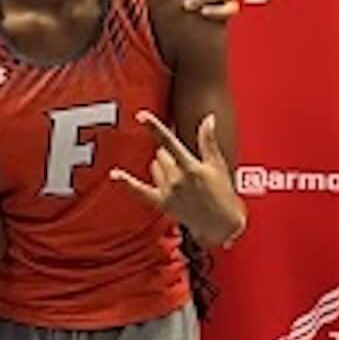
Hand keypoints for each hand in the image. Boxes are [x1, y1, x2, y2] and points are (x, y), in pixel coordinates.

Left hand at [111, 110, 245, 244]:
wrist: (221, 224)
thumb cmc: (223, 194)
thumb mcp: (217, 165)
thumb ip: (208, 140)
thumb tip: (209, 118)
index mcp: (192, 167)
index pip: (169, 141)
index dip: (154, 126)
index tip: (141, 115)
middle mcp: (177, 179)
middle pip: (161, 153)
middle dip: (169, 153)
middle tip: (184, 163)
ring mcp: (168, 192)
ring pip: (154, 167)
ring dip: (161, 166)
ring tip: (179, 176)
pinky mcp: (162, 204)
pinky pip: (139, 191)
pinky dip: (127, 183)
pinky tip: (114, 174)